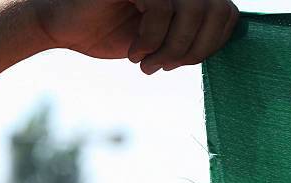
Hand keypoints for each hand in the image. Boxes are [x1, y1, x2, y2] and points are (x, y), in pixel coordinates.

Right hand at [33, 0, 238, 73]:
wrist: (62, 23)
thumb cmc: (110, 31)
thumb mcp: (161, 38)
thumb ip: (192, 34)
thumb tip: (227, 38)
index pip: (227, 11)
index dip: (213, 43)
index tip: (185, 62)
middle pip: (217, 9)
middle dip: (195, 50)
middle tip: (166, 66)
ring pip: (192, 10)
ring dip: (173, 49)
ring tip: (149, 64)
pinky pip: (162, 8)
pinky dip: (151, 39)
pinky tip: (135, 53)